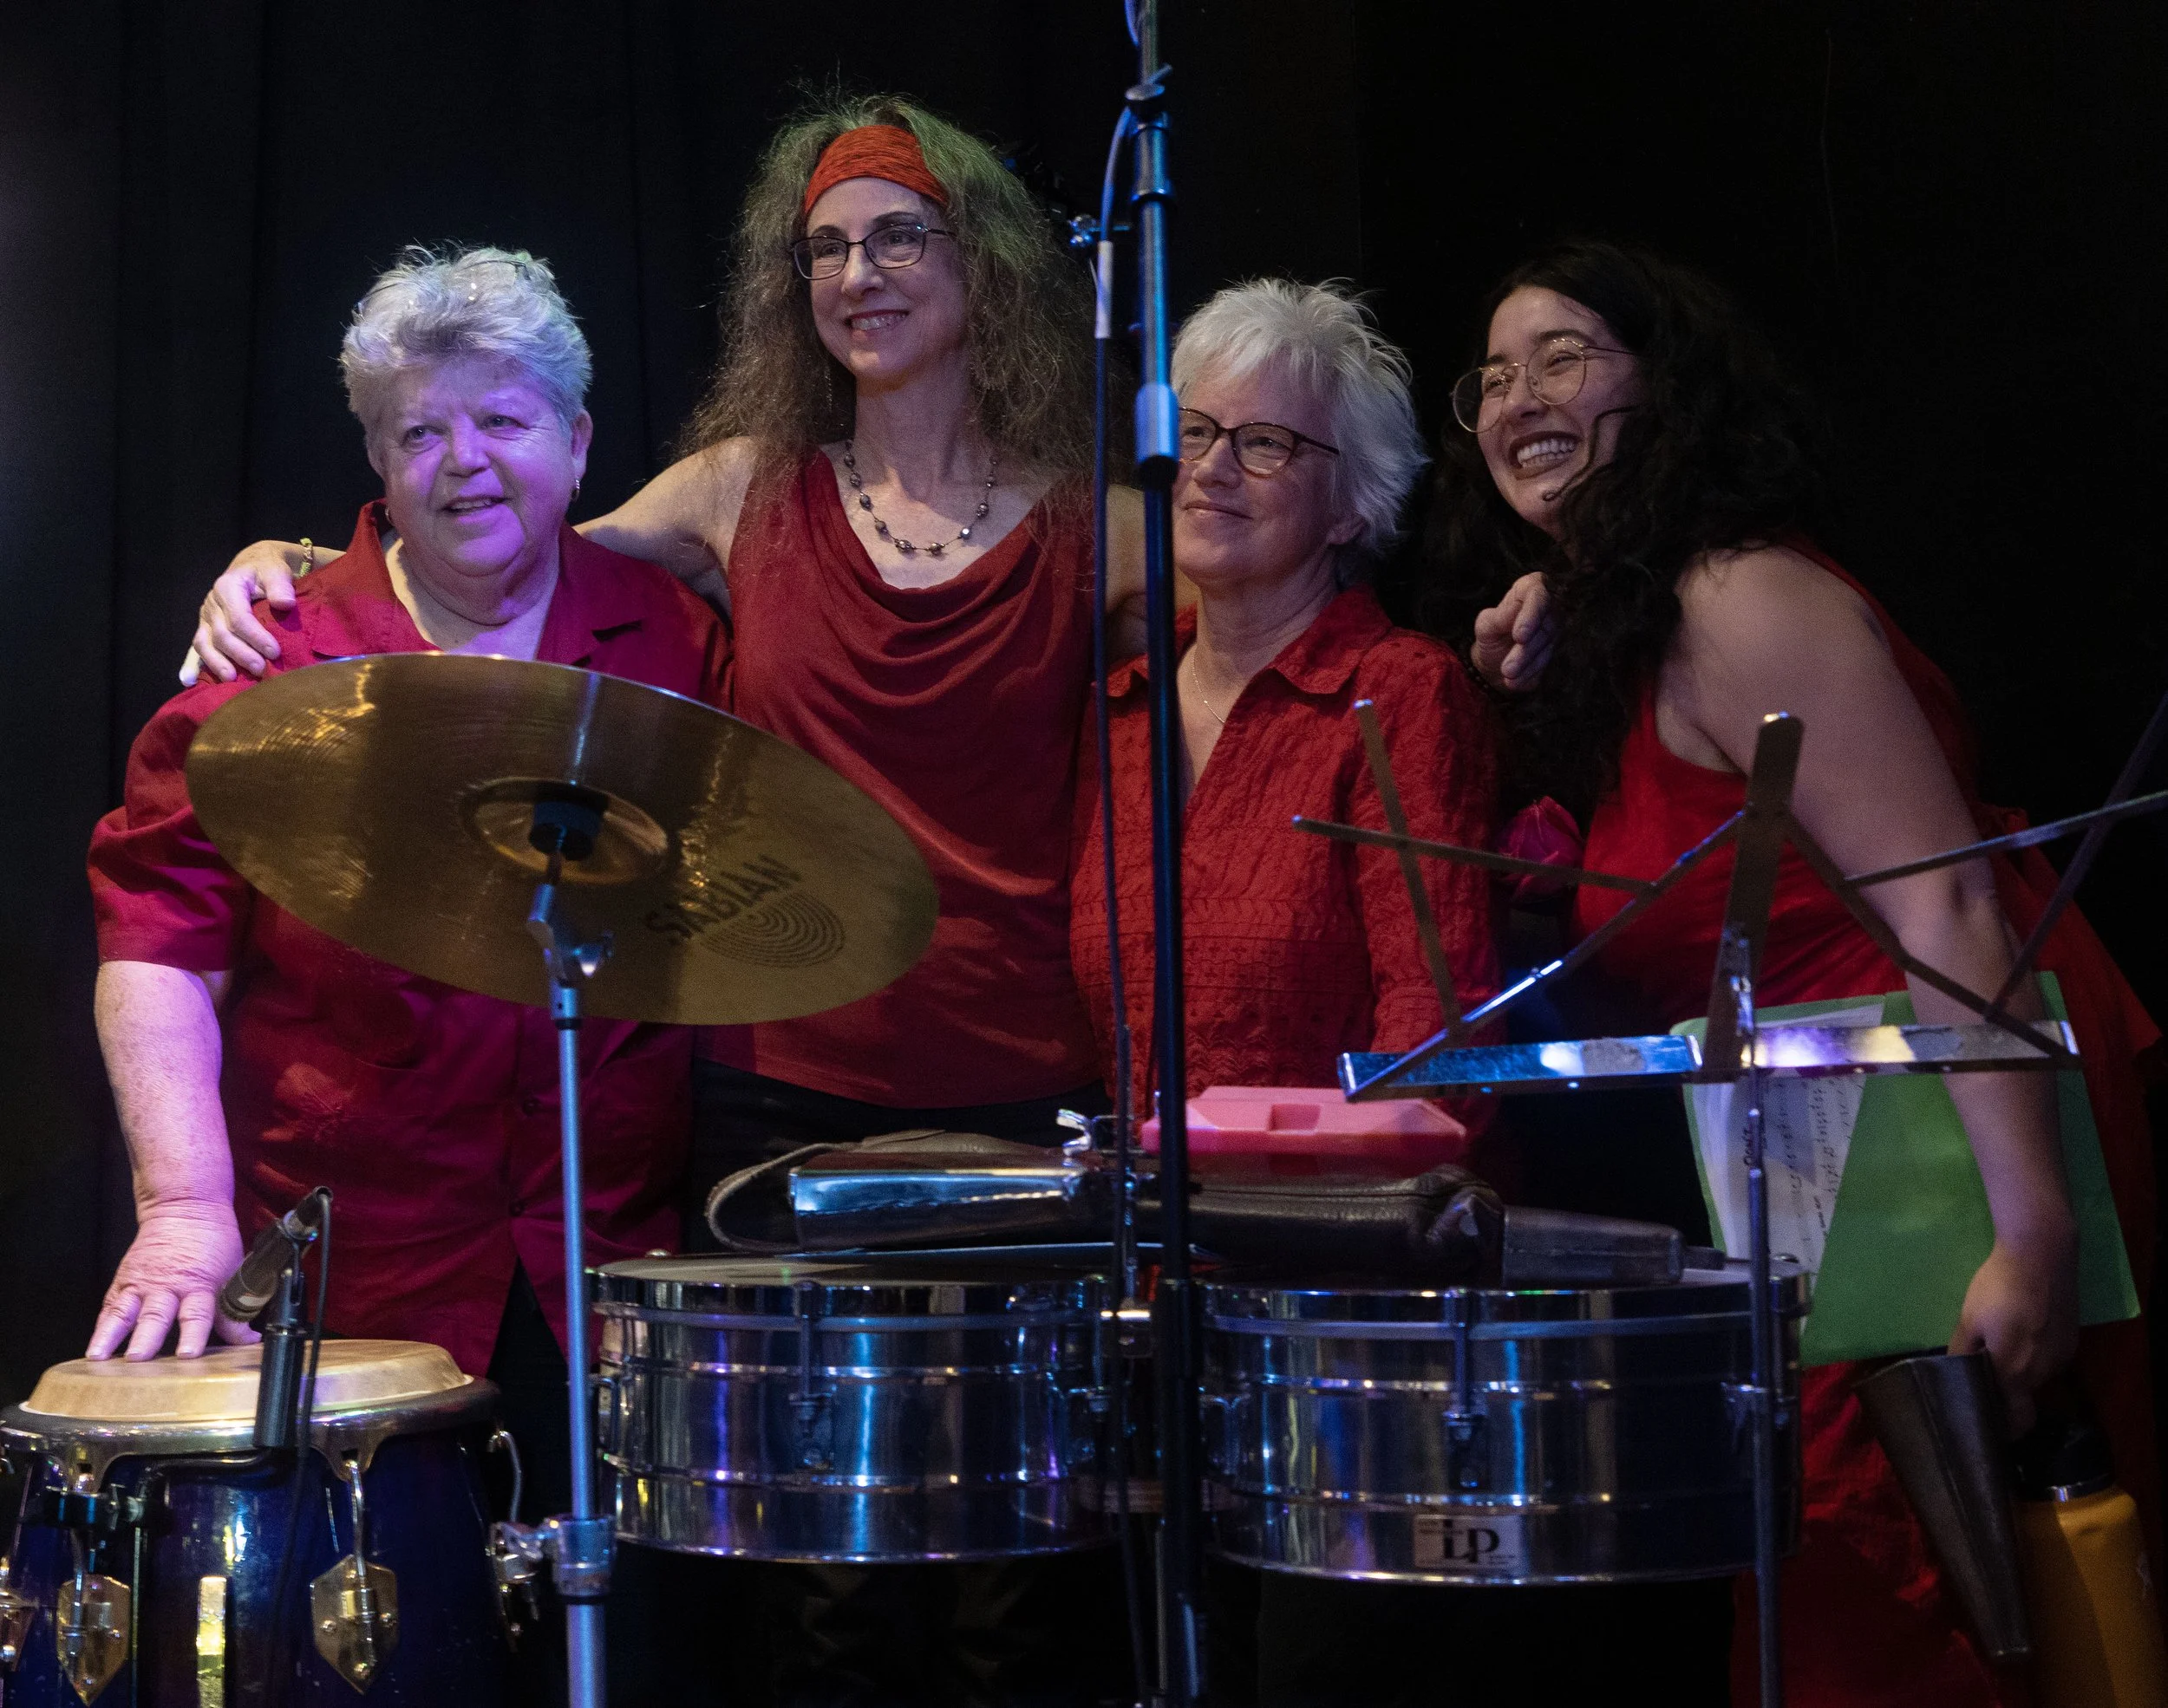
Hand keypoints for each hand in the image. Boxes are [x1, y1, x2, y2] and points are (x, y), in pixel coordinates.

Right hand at [87, 1200, 253, 1360]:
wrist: (185, 1206)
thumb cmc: (211, 1240)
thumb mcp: (232, 1272)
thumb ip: (233, 1312)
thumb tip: (247, 1341)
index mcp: (199, 1284)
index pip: (197, 1313)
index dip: (194, 1335)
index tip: (188, 1354)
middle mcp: (167, 1286)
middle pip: (155, 1315)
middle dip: (146, 1339)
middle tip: (137, 1358)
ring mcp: (142, 1283)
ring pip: (125, 1312)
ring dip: (111, 1335)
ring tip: (98, 1357)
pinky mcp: (125, 1280)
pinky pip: (110, 1306)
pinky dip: (100, 1327)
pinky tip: (94, 1347)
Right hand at [184, 542, 305, 684]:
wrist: (255, 566)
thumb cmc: (267, 570)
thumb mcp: (276, 571)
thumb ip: (280, 586)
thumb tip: (285, 603)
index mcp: (227, 587)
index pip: (238, 617)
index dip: (255, 636)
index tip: (274, 652)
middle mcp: (212, 603)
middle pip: (221, 634)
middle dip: (241, 654)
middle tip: (261, 669)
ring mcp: (206, 617)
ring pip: (205, 643)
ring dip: (218, 663)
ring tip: (232, 679)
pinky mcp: (205, 628)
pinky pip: (197, 647)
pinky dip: (191, 665)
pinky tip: (188, 681)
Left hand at [1470, 572, 1552, 691]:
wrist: (1495, 661)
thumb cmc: (1491, 634)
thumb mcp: (1486, 625)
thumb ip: (1499, 617)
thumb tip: (1516, 610)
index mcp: (1529, 588)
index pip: (1537, 595)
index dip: (1531, 615)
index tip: (1520, 636)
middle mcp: (1550, 604)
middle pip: (1546, 624)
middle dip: (1526, 649)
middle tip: (1508, 668)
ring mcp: (1557, 627)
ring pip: (1548, 644)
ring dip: (1527, 663)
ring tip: (1507, 675)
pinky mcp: (1559, 648)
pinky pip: (1549, 661)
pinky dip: (1531, 672)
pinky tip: (1516, 682)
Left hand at [1948, 1231, 2078, 1433]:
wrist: (2041, 1255)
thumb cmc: (1998, 1287)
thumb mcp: (1969, 1319)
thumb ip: (1962, 1352)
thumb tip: (1951, 1375)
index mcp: (2014, 1373)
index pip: (2015, 1420)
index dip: (2000, 1427)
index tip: (1985, 1424)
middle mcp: (2043, 1373)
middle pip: (2024, 1398)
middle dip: (2006, 1396)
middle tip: (1982, 1383)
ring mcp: (2062, 1357)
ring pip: (2037, 1378)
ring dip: (2020, 1372)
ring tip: (1999, 1350)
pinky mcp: (2072, 1340)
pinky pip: (2050, 1360)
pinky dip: (2035, 1356)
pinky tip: (2020, 1334)